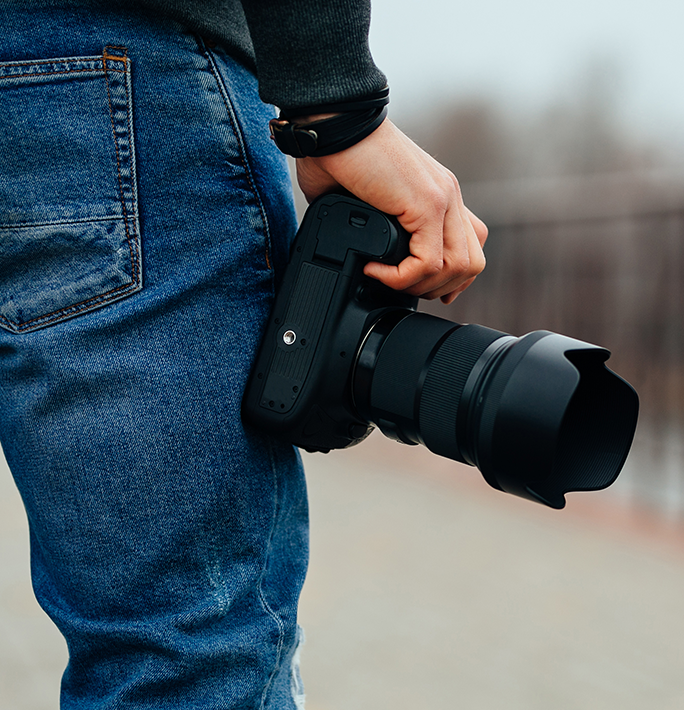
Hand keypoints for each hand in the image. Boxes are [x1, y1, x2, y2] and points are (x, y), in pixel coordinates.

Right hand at [296, 118, 486, 302]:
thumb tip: (361, 258)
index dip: (452, 276)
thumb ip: (376, 229)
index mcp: (439, 193)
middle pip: (472, 262)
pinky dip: (400, 278)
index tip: (423, 287)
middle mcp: (448, 195)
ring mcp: (442, 198)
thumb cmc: (337, 157)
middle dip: (439, 289)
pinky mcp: (426, 204)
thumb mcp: (367, 202)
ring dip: (419, 287)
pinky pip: (427, 262)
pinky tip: (375, 270)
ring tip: (386, 279)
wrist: (332, 125)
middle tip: (403, 288)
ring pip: (457, 267)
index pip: (472, 245)